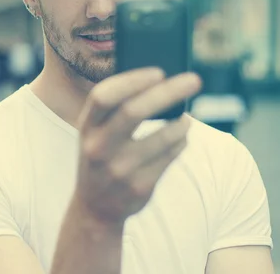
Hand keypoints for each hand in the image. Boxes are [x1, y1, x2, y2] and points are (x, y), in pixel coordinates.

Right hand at [74, 67, 201, 226]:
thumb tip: (158, 82)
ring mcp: (119, 169)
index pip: (103, 97)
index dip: (131, 81)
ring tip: (186, 118)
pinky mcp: (139, 187)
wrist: (95, 207)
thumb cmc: (102, 156)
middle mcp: (98, 148)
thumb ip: (115, 110)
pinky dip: (181, 142)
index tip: (158, 72)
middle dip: (167, 92)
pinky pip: (170, 157)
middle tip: (193, 80)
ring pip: (161, 137)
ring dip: (181, 123)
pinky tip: (181, 137)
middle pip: (134, 112)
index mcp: (86, 128)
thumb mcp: (96, 133)